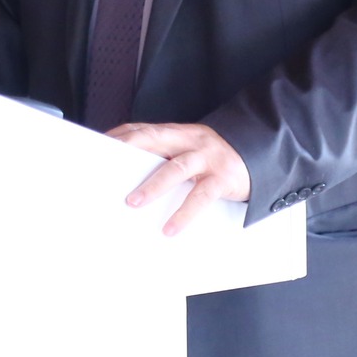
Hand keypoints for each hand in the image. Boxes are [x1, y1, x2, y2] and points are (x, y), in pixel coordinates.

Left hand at [106, 121, 251, 235]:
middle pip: (155, 139)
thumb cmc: (216, 158)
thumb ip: (166, 156)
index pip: (143, 129)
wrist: (259, 156)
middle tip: (106, 167)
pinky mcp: (222, 178)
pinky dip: (184, 213)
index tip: (98, 146)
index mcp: (179, 133)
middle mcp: (191, 140)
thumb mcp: (190, 150)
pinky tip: (171, 227)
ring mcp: (207, 157)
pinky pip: (201, 196)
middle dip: (129, 149)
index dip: (120, 135)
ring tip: (133, 202)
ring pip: (176, 168)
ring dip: (152, 185)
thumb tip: (132, 174)